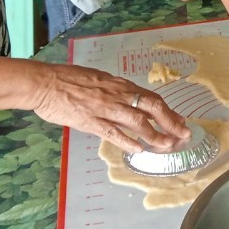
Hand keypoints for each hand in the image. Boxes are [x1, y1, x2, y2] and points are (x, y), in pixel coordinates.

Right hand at [29, 62, 190, 152]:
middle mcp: (117, 95)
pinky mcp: (89, 120)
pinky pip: (112, 132)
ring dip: (154, 135)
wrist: (44, 82)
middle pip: (152, 108)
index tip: (181, 122)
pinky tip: (139, 149)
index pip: (151, 98)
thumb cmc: (69, 80)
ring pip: (137, 121)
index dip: (169, 111)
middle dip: (171, 122)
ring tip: (167, 146)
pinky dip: (127, 141)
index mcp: (120, 85)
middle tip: (184, 135)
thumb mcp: (99, 80)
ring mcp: (104, 108)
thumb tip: (131, 101)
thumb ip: (116, 92)